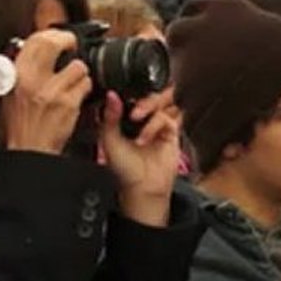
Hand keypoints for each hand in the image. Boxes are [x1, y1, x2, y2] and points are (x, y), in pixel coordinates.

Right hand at [2, 31, 91, 154]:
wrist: (31, 149)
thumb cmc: (22, 124)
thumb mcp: (11, 92)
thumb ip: (21, 68)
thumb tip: (34, 47)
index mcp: (16, 74)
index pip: (35, 40)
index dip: (51, 34)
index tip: (59, 37)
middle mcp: (32, 80)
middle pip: (53, 43)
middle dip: (67, 41)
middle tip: (72, 46)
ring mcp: (51, 91)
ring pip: (77, 65)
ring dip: (79, 72)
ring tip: (73, 81)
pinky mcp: (67, 103)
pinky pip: (85, 84)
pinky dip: (85, 88)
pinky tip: (77, 95)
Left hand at [100, 90, 180, 227]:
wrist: (142, 187)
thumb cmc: (124, 169)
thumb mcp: (109, 140)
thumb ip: (109, 117)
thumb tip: (111, 95)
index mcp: (126, 118)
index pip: (130, 96)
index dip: (127, 93)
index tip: (119, 95)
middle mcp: (143, 119)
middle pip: (148, 94)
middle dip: (140, 99)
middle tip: (132, 110)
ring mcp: (157, 124)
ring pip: (159, 102)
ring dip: (148, 106)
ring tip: (136, 118)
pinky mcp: (171, 131)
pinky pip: (166, 118)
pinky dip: (154, 124)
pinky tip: (144, 138)